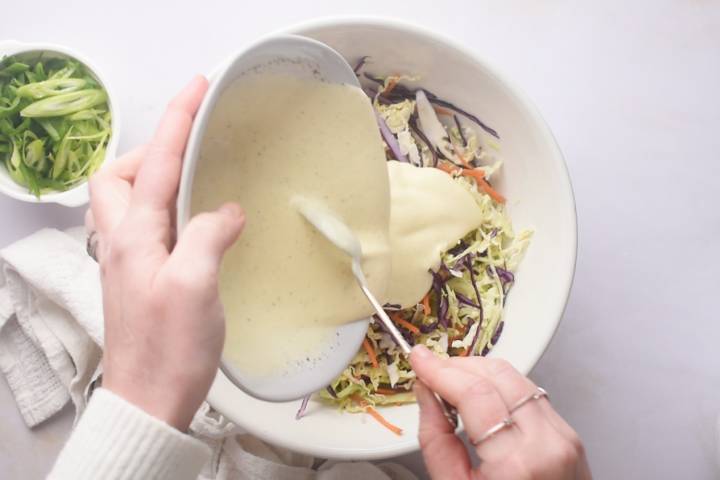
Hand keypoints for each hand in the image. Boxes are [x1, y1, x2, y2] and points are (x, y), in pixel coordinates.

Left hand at [86, 76, 245, 430]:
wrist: (150, 399)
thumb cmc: (170, 348)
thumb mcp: (195, 285)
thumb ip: (208, 235)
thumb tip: (227, 210)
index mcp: (135, 236)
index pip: (155, 162)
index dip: (177, 120)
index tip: (197, 86)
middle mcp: (123, 243)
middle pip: (118, 177)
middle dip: (148, 152)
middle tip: (186, 149)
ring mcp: (129, 262)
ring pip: (128, 201)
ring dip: (155, 179)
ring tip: (193, 179)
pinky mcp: (142, 279)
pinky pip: (148, 227)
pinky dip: (167, 209)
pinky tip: (194, 223)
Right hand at [410, 345, 591, 479]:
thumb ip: (435, 438)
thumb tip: (426, 393)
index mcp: (516, 463)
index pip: (474, 392)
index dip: (440, 370)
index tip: (419, 360)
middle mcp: (547, 443)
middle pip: (497, 375)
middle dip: (458, 365)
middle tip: (431, 371)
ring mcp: (563, 437)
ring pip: (516, 377)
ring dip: (479, 372)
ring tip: (451, 384)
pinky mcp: (568, 435)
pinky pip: (530, 392)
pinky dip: (500, 386)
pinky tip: (480, 396)